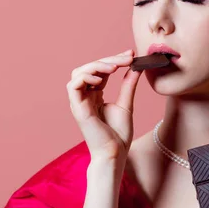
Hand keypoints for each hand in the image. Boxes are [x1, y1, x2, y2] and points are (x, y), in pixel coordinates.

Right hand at [66, 49, 141, 165]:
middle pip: (89, 68)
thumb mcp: (126, 104)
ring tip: (114, 67)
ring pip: (78, 73)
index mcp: (94, 96)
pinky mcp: (77, 109)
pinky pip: (73, 85)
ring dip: (96, 66)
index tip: (130, 54)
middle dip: (108, 59)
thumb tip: (135, 67)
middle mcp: (84, 97)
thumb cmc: (118, 135)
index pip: (100, 71)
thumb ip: (128, 85)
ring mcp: (79, 102)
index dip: (114, 59)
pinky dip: (85, 77)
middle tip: (127, 58)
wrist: (115, 153)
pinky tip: (101, 79)